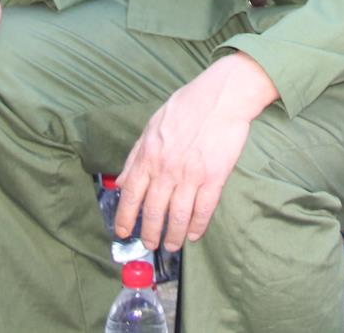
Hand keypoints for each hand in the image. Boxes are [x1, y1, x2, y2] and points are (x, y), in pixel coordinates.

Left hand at [114, 54, 278, 251]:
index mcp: (149, 156)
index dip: (125, 218)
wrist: (221, 97)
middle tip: (150, 244)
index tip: (123, 232)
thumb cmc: (187, 106)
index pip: (131, 195)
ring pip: (178, 216)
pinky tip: (194, 234)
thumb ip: (136, 156)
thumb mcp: (152, 126)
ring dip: (174, 236)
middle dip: (149, 234)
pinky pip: (203, 209)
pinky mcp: (214, 177)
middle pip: (154, 212)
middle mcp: (167, 170)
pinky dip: (197, 226)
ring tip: (172, 246)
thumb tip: (122, 181)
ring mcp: (191, 175)